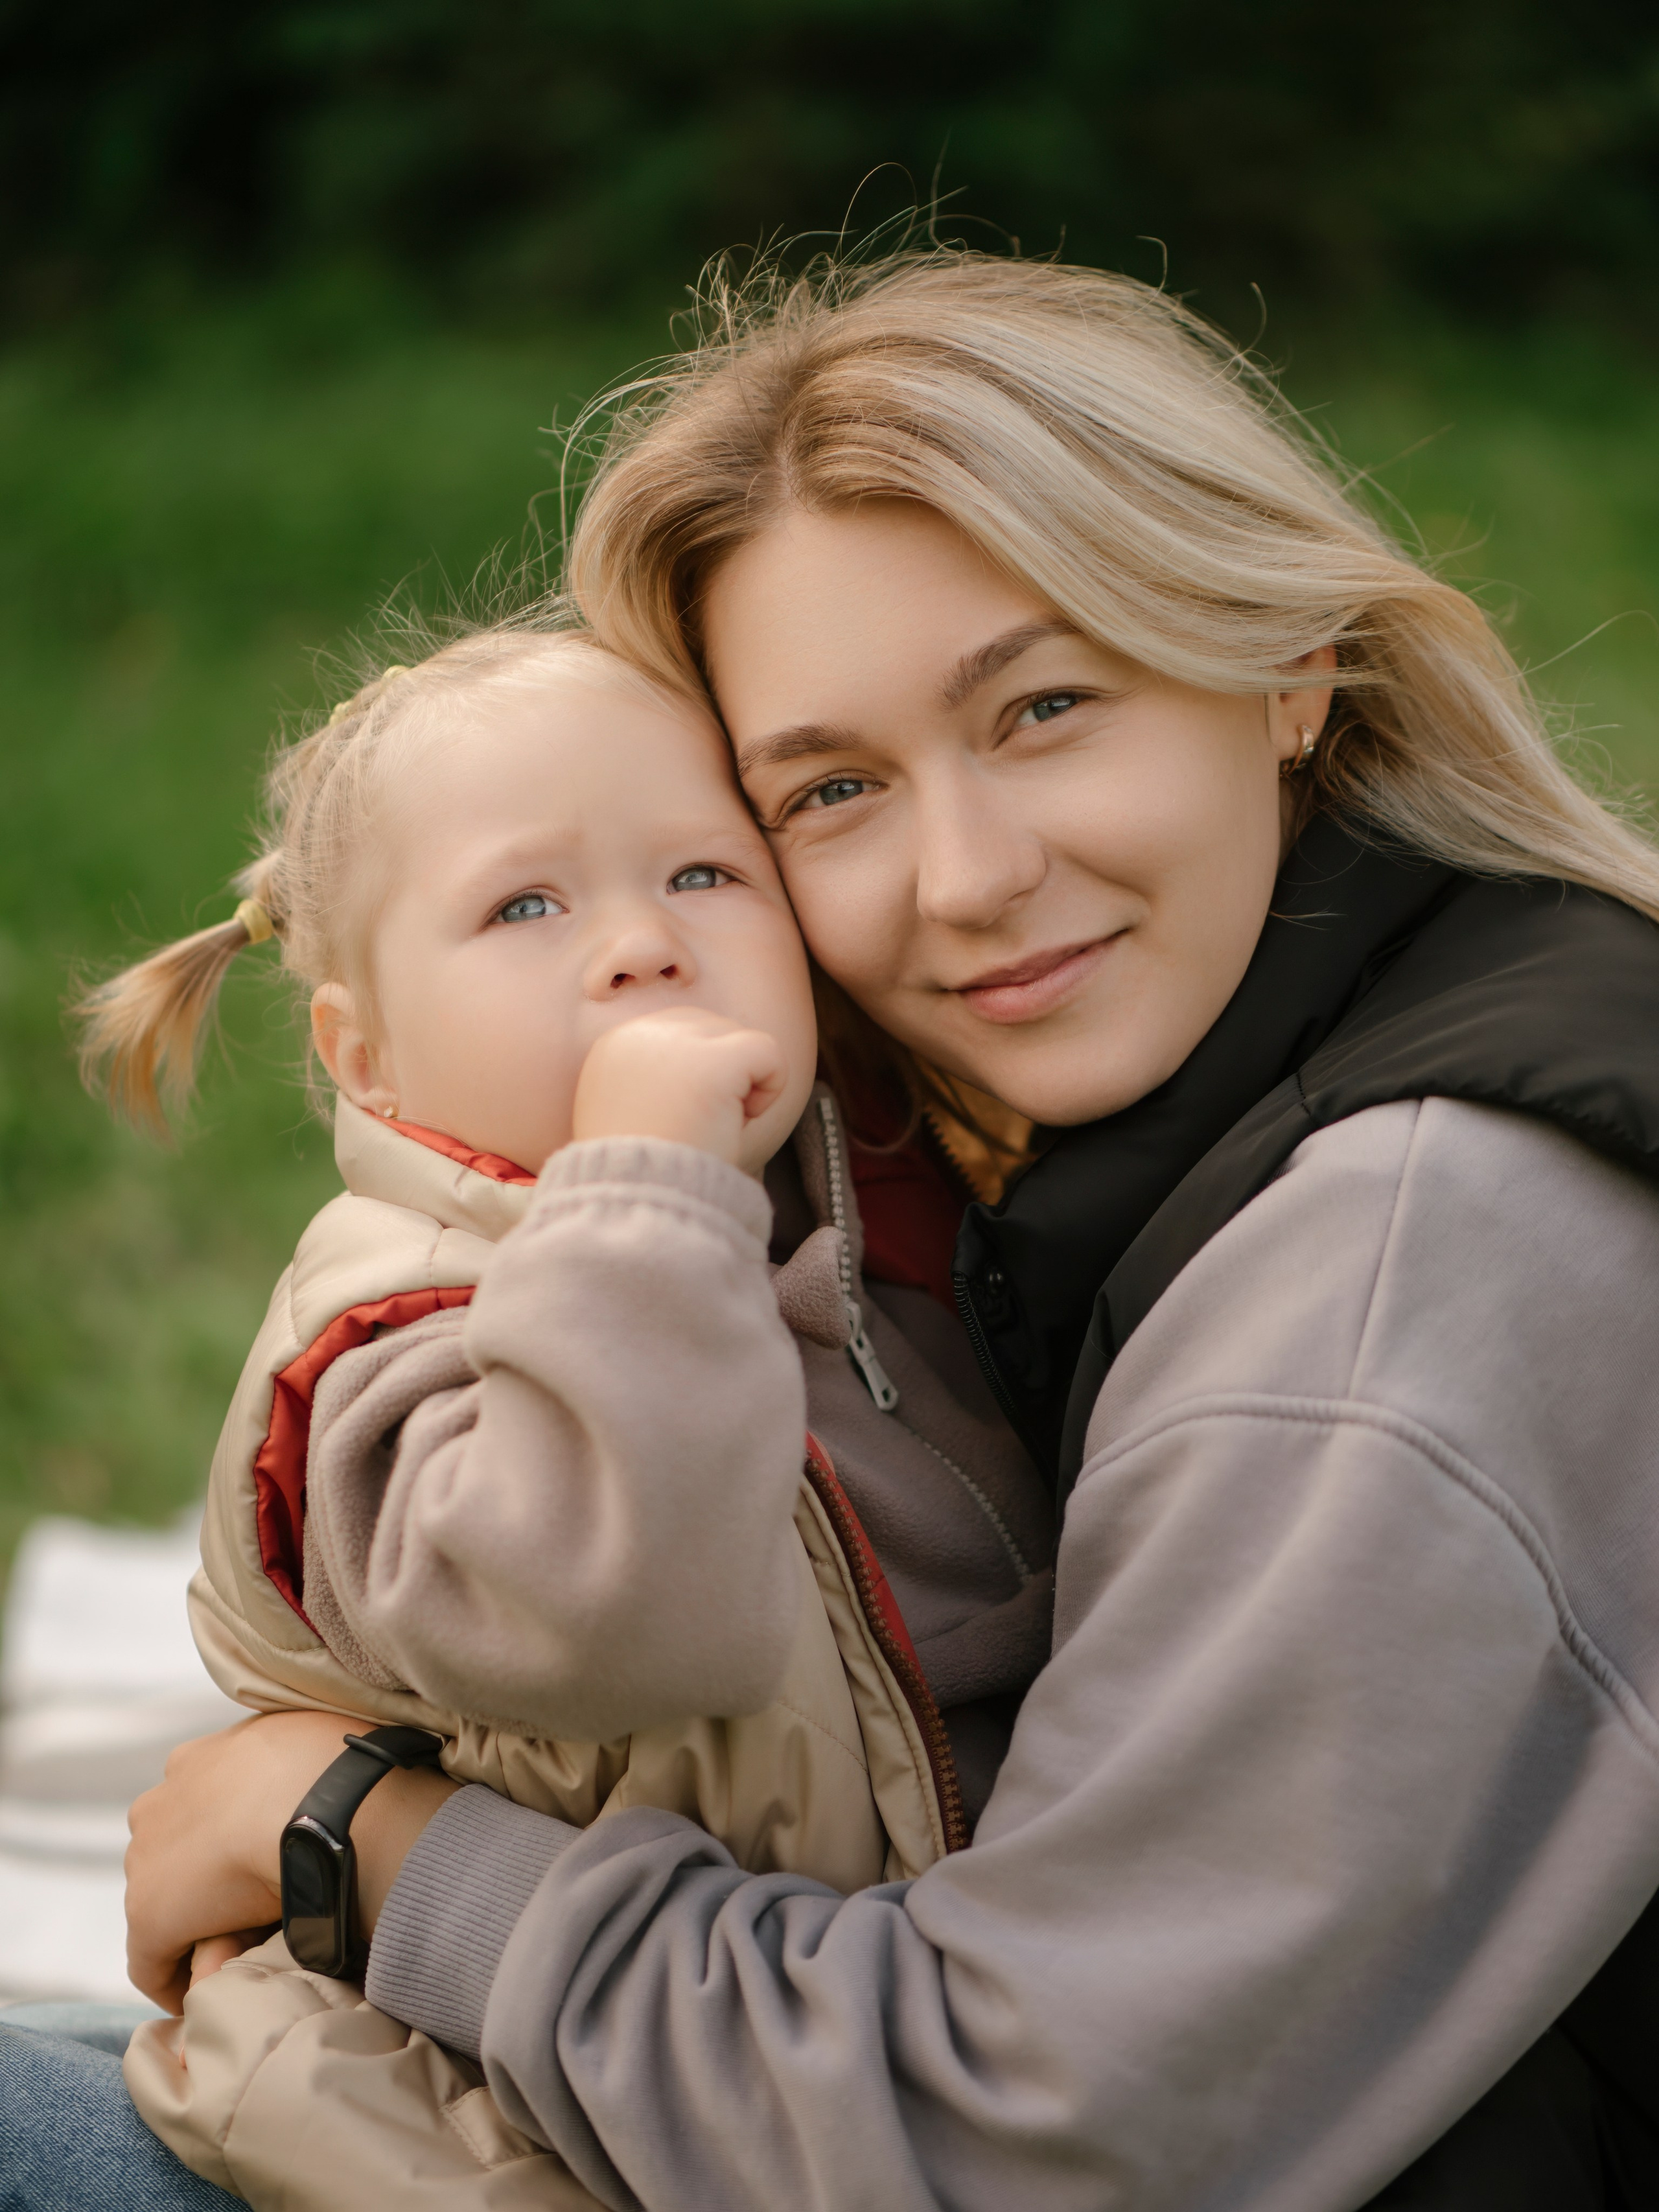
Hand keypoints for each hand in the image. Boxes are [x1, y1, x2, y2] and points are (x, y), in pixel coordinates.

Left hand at [125, 1709, 457, 2011]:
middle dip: (201, 1878)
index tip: (252, 1859)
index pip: (198, 1805)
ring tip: (241, 1948)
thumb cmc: (338, 1769)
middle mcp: (162, 1800)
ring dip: (197, 1923)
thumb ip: (294, 1769)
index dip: (223, 1836)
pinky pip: (153, 1962)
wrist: (320, 1803)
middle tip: (248, 1907)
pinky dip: (176, 1980)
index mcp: (200, 1758)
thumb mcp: (310, 1749)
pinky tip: (208, 1993)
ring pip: (166, 1902)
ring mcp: (147, 1858)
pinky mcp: (149, 1915)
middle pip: (172, 1852)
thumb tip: (309, 1795)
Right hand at [572, 1006, 786, 1168]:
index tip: (680, 1120)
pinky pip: (768, 1051)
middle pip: (713, 1028)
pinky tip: (742, 1120)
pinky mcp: (713, 1062)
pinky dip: (770, 1087)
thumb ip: (654, 1080)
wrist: (636, 1202)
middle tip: (698, 1126)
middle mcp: (638, 1032)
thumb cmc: (642, 1175)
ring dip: (741, 1086)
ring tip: (712, 1127)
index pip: (681, 1032)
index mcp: (614, 1047)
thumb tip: (705, 1066)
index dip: (698, 1076)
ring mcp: (675, 1042)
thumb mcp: (631, 1115)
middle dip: (721, 1075)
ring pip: (740, 1039)